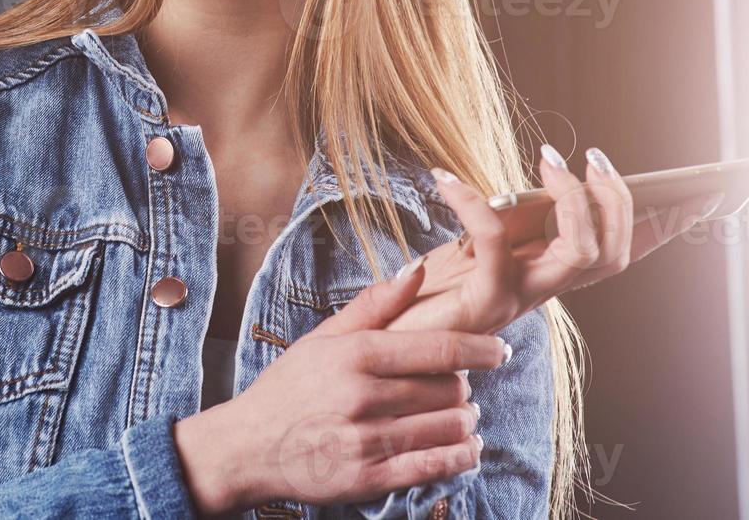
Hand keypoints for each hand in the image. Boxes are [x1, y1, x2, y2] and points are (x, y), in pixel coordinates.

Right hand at [174, 260, 509, 515]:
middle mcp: (361, 396)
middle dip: (462, 387)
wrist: (248, 446)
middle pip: (447, 388)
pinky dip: (462, 455)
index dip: (478, 348)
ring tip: (459, 415)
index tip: (500, 350)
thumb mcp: (323, 337)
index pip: (435, 348)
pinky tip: (465, 446)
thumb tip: (418, 270)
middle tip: (457, 387)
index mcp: (354, 355)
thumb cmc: (290, 387)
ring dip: (465, 421)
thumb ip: (374, 305)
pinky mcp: (369, 478)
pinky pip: (436, 466)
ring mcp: (366, 440)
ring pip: (448, 427)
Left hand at [387, 145, 721, 334]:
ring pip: (581, 254)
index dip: (658, 228)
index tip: (695, 195)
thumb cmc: (420, 295)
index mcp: (542, 277)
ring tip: (548, 157)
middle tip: (591, 157)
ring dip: (574, 200)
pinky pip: (492, 240)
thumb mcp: (466, 249)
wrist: (381, 352)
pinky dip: (471, 201)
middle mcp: (539, 292)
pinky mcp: (480, 302)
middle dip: (616, 200)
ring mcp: (515, 301)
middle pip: (612, 254)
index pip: (616, 255)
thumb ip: (504, 222)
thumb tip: (536, 180)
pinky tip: (441, 176)